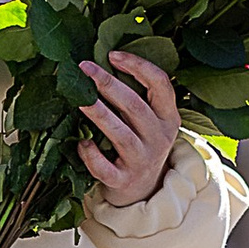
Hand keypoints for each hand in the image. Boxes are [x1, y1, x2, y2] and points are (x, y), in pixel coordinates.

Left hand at [80, 51, 180, 207]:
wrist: (143, 193)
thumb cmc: (140, 146)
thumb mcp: (151, 122)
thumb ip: (138, 97)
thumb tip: (102, 63)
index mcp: (168, 118)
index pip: (161, 84)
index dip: (138, 66)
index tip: (112, 55)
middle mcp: (159, 138)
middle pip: (135, 106)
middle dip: (108, 83)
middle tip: (85, 68)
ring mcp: (142, 161)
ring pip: (121, 134)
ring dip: (99, 114)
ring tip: (79, 99)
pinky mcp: (123, 181)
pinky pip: (106, 168)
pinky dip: (92, 156)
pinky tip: (81, 142)